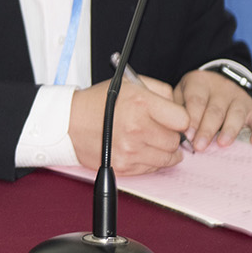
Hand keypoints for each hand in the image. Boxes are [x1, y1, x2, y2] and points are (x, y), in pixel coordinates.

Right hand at [68, 73, 188, 175]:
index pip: (183, 120)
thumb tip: (181, 108)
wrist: (68, 122)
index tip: (173, 120)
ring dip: (163, 151)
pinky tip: (139, 149)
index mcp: (141, 104)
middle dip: (171, 136)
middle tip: (158, 130)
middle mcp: (137, 128)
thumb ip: (160, 91)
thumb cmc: (98, 102)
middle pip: (176, 141)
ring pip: (168, 158)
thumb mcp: (129, 83)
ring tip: (150, 140)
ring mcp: (130, 150)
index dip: (180, 120)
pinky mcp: (124, 166)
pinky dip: (150, 161)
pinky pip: (152, 168)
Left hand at [174, 69, 251, 151]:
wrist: (218, 83)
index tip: (188, 136)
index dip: (193, 119)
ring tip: (222, 144)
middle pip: (215, 110)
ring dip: (229, 130)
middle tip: (200, 146)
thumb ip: (178, 110)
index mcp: (199, 82)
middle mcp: (221, 88)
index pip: (196, 101)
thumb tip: (174, 134)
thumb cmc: (194, 96)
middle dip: (207, 130)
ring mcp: (239, 97)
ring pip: (236, 114)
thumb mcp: (181, 94)